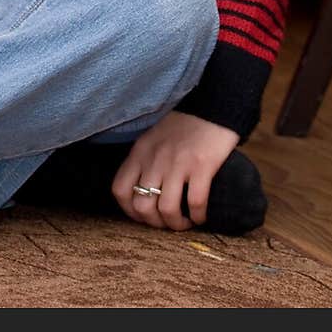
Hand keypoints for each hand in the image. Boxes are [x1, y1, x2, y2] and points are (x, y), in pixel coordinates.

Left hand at [112, 110, 239, 230]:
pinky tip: (201, 216)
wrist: (212, 107)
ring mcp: (178, 163)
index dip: (130, 211)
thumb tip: (143, 190)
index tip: (145, 217)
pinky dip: (198, 216)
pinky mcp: (202, 166)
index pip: (120, 190)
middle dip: (155, 223)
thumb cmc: (183, 126)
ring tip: (186, 222)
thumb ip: (145, 160)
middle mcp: (155, 159)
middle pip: (143, 206)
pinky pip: (195, 202)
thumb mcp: (153, 139)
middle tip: (168, 222)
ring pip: (167, 209)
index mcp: (140, 152)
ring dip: (177, 224)